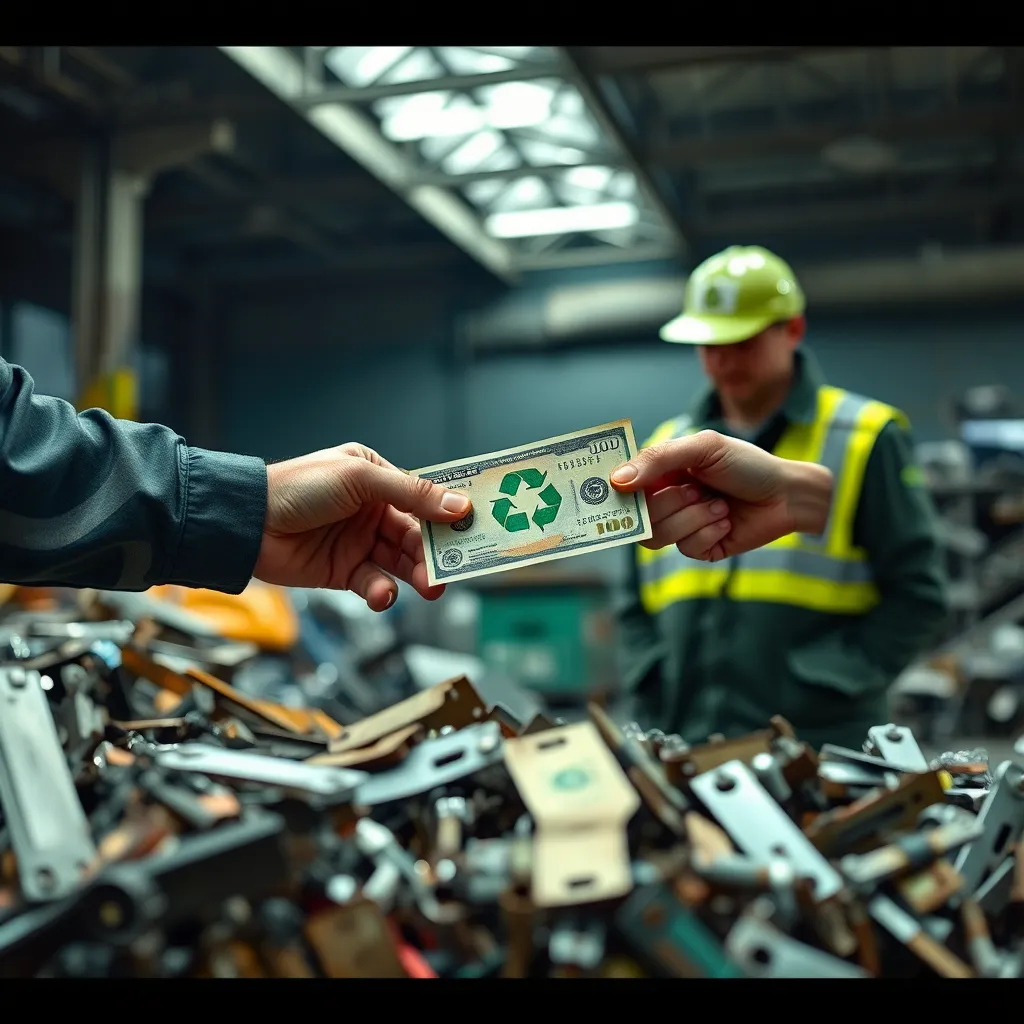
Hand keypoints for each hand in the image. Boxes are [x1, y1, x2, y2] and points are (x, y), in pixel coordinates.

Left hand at [253, 443, 471, 609]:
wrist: (246, 524)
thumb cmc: (298, 487)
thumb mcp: (360, 480)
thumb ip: (411, 494)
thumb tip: (459, 506)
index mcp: (376, 477)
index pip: (423, 497)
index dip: (449, 514)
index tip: (475, 529)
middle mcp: (372, 509)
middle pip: (418, 534)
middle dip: (436, 553)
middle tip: (453, 570)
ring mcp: (359, 541)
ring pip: (401, 561)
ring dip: (417, 575)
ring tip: (429, 588)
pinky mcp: (344, 571)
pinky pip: (375, 583)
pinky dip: (383, 591)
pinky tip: (382, 593)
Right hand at [610, 430, 831, 561]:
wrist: (787, 494)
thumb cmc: (747, 464)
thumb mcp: (704, 447)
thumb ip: (659, 459)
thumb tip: (616, 480)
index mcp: (660, 474)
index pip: (621, 487)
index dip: (614, 493)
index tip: (612, 491)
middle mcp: (665, 501)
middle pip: (637, 517)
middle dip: (669, 504)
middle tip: (697, 491)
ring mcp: (681, 527)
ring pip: (658, 537)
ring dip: (692, 519)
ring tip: (718, 506)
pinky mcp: (700, 549)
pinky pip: (686, 549)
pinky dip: (709, 532)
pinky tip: (727, 520)